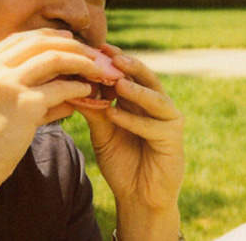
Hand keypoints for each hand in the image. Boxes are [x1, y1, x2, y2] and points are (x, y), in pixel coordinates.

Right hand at [0, 29, 107, 199]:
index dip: (46, 36)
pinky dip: (77, 87)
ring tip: (96, 68)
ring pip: (53, 58)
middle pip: (37, 42)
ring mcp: (6, 84)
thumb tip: (57, 93)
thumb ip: (13, 92)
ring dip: (80, 61)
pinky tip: (87, 91)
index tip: (66, 40)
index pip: (17, 39)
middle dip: (68, 43)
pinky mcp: (23, 105)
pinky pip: (60, 89)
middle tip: (89, 51)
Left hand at [77, 44, 183, 237]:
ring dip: (134, 89)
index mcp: (139, 99)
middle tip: (109, 54)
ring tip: (115, 81)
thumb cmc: (122, 162)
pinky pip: (153, 125)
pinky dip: (132, 119)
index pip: (127, 72)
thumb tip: (72, 85)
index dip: (112, 59)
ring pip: (154, 97)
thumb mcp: (102, 132)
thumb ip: (93, 110)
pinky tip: (114, 114)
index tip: (93, 47)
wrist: (138, 197)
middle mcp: (156, 104)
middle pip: (144, 77)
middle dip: (127, 64)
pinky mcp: (173, 138)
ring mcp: (168, 119)